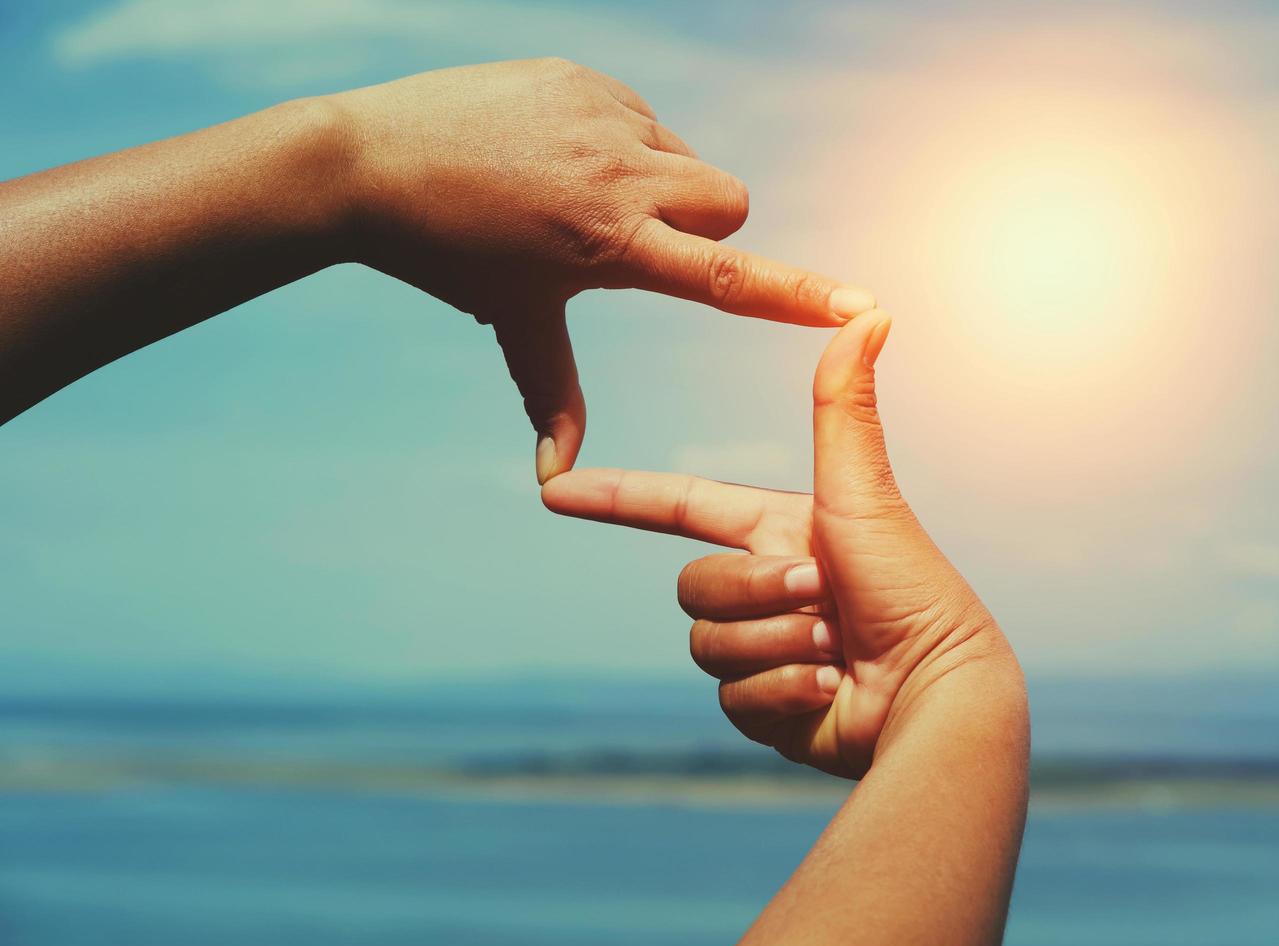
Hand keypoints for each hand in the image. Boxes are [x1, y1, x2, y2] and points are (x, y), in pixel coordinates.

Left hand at [328, 58, 874, 481]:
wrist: (370, 161)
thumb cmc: (449, 254)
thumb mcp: (511, 324)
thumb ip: (551, 397)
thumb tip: (556, 482)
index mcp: (611, 245)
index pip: (727, 276)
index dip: (798, 295)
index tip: (858, 306)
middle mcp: (621, 176)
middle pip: (731, 203)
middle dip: (706, 227)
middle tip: (638, 241)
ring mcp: (606, 117)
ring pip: (689, 159)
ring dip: (663, 185)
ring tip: (582, 197)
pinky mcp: (587, 79)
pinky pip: (646, 118)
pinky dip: (624, 144)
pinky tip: (559, 158)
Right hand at [541, 310, 1019, 777]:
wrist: (936, 695)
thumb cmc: (913, 586)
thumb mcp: (864, 494)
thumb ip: (844, 407)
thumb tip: (871, 312)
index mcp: (778, 532)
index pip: (678, 507)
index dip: (616, 498)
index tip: (554, 491)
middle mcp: (766, 587)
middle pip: (692, 585)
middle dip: (753, 593)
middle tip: (821, 597)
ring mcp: (762, 651)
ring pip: (706, 644)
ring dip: (774, 645)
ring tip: (833, 646)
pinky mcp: (767, 708)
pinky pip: (731, 698)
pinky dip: (782, 693)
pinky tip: (829, 691)